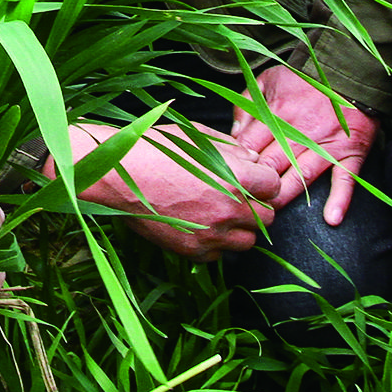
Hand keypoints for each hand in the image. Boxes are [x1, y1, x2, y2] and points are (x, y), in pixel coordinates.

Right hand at [67, 124, 285, 260]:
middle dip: (256, 206)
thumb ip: (232, 149)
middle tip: (236, 197)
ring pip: (248, 241)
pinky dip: (215, 243)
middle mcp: (229, 210)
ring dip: (239, 229)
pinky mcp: (193, 251)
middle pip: (268, 217)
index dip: (264, 181)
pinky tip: (198, 224)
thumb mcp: (197, 137)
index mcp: (235, 178)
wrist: (117, 175)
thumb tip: (253, 160)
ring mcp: (212, 235)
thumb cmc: (155, 148)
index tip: (251, 179)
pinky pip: (219, 254)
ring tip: (218, 213)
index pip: (274, 186)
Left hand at [230, 67, 377, 223]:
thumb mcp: (268, 80)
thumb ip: (246, 105)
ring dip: (285, 196)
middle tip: (244, 202)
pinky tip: (331, 219)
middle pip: (271, 165)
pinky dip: (340, 199)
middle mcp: (299, 131)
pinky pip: (345, 178)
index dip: (238, 164)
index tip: (229, 177)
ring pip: (301, 176)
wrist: (347, 72)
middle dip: (256, 185)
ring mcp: (326, 144)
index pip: (249, 147)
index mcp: (276, 112)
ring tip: (271, 212)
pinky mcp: (350, 152)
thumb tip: (232, 135)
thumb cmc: (303, 78)